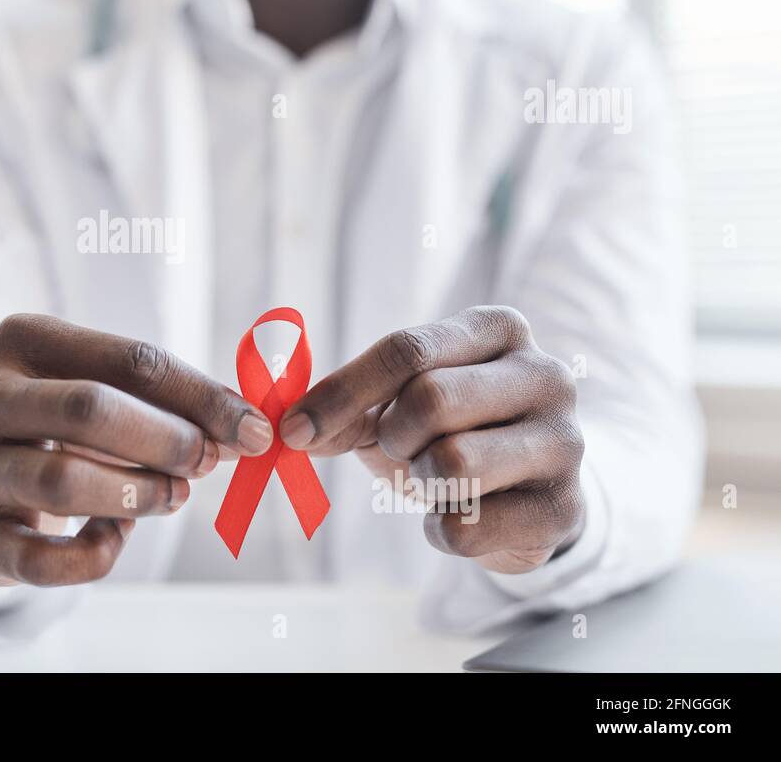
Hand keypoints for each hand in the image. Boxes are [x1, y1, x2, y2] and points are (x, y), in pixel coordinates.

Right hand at [0, 314, 273, 586]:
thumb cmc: (62, 424)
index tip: (253, 429)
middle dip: (166, 439)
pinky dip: (95, 554)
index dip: (200, 397)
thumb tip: (247, 430)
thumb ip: (167, 402)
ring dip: (137, 493)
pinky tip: (115, 537)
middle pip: (86, 409)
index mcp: (20, 340)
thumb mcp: (102, 388)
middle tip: (208, 462)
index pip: (127, 359)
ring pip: (63, 481)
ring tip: (173, 496)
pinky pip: (43, 559)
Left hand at [279, 306, 584, 573]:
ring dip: (422, 481)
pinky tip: (463, 514)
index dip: (342, 392)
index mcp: (497, 329)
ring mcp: (565, 441)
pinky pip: (465, 529)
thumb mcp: (397, 404)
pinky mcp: (563, 510)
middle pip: (430, 400)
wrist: (527, 496)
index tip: (294, 429)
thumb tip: (293, 430)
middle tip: (404, 447)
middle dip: (395, 435)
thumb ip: (345, 408)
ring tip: (439, 477)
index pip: (406, 350)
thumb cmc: (453, 432)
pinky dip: (441, 530)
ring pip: (454, 463)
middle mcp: (545, 374)